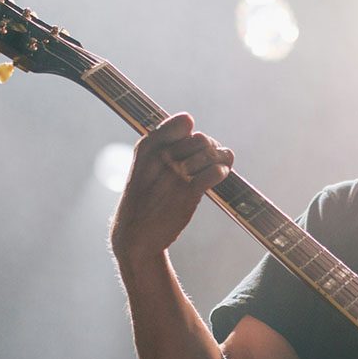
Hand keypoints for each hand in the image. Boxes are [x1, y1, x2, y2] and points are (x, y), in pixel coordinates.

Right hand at [110, 113, 233, 260]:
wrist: (135, 235)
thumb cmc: (144, 198)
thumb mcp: (143, 166)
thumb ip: (164, 146)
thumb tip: (195, 129)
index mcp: (148, 147)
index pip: (183, 123)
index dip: (193, 133)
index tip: (193, 146)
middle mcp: (161, 157)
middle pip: (203, 139)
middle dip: (212, 148)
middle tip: (211, 159)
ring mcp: (175, 175)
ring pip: (212, 154)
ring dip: (222, 160)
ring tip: (220, 167)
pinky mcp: (188, 193)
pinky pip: (216, 173)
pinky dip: (222, 172)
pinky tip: (219, 176)